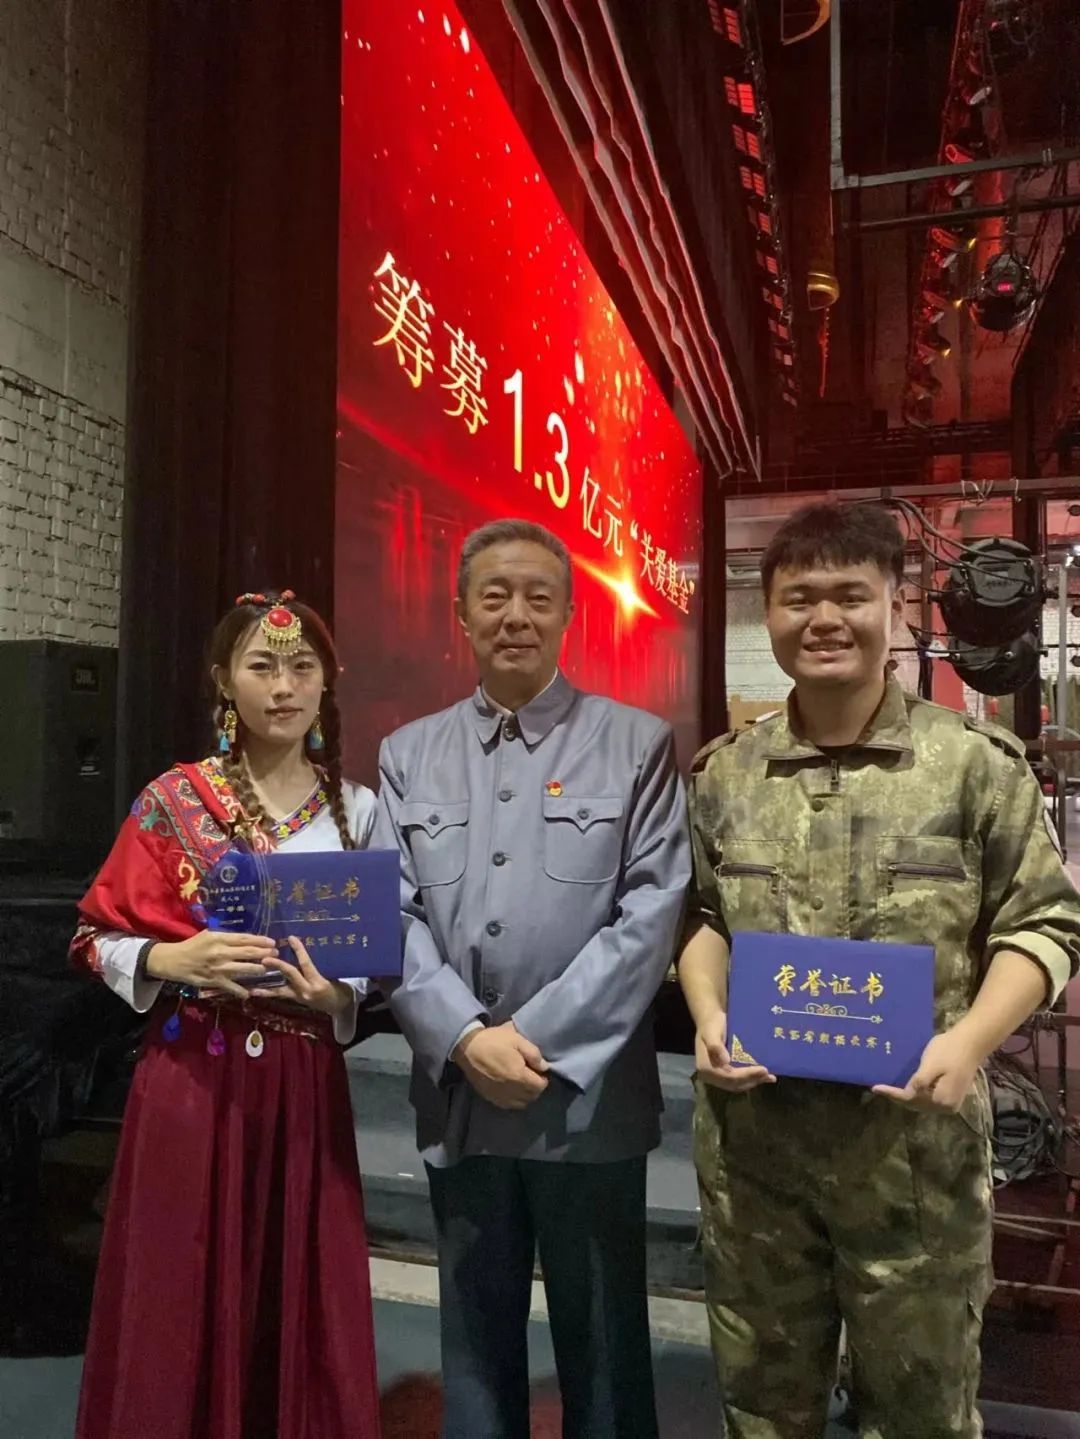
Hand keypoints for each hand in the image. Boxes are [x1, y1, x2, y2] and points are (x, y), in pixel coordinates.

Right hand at [147, 930, 276, 998]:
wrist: (174, 960)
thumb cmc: (193, 946)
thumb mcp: (208, 935)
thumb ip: (226, 938)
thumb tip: (246, 939)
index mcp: (219, 938)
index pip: (244, 938)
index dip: (260, 940)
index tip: (272, 942)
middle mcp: (220, 952)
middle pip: (248, 952)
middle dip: (265, 953)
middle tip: (276, 954)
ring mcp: (218, 968)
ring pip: (243, 969)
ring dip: (258, 969)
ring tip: (267, 969)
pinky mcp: (214, 981)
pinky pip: (231, 987)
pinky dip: (241, 991)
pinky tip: (249, 993)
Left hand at [247, 937, 353, 1016]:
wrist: (340, 1006)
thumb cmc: (339, 988)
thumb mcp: (334, 975)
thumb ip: (322, 964)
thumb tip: (306, 949)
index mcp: (318, 982)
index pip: (307, 964)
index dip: (299, 951)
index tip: (292, 938)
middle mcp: (307, 990)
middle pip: (291, 975)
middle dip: (278, 965)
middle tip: (265, 958)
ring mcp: (300, 997)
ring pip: (280, 991)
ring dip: (266, 988)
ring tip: (251, 988)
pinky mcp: (296, 1000)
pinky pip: (281, 995)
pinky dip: (269, 993)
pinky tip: (255, 992)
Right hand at [453, 1022, 549, 1108]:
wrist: (468, 1048)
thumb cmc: (494, 1041)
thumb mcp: (517, 1039)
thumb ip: (534, 1054)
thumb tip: (544, 1067)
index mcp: (519, 1076)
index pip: (540, 1086)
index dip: (543, 1079)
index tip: (539, 1072)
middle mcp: (511, 1091)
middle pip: (531, 1097)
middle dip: (535, 1088)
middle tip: (532, 1076)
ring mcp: (499, 1096)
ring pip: (521, 1103)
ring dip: (525, 1095)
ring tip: (522, 1083)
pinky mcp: (490, 1097)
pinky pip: (508, 1105)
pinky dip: (514, 1100)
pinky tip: (511, 1090)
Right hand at [694, 1010, 774, 1092]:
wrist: (709, 1020)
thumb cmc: (711, 1024)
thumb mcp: (711, 1032)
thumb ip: (715, 1046)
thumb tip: (726, 1062)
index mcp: (705, 1068)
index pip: (728, 1076)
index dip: (746, 1075)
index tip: (763, 1070)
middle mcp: (709, 1076)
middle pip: (734, 1083)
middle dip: (752, 1080)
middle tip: (769, 1074)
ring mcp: (716, 1077)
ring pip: (736, 1085)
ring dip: (753, 1081)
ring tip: (769, 1077)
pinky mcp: (722, 1074)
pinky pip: (736, 1081)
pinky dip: (749, 1080)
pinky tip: (762, 1078)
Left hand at [872, 1024, 982, 1112]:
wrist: (972, 1042)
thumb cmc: (950, 1050)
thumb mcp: (930, 1064)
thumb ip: (919, 1082)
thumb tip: (906, 1095)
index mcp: (942, 1101)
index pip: (911, 1099)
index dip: (892, 1094)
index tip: (874, 1088)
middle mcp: (948, 1107)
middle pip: (917, 1105)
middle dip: (899, 1098)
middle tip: (880, 1089)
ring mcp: (952, 1104)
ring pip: (924, 1104)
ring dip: (908, 1098)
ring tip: (890, 1091)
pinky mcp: (953, 1096)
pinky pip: (930, 1099)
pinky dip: (918, 1095)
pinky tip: (908, 1090)